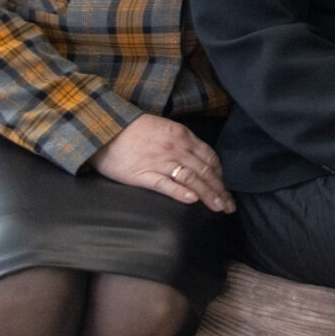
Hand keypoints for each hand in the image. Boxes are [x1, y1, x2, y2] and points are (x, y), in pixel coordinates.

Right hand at [95, 114, 233, 212]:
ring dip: (208, 194)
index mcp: (182, 136)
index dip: (220, 176)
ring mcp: (160, 161)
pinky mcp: (142, 174)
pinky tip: (192, 200)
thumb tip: (198, 159)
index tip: (226, 189)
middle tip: (230, 206)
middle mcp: (175, 148)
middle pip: (205, 171)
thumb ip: (182, 142)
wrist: (105, 129)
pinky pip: (165, 184)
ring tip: (219, 207)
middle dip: (220, 190)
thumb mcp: (165, 128)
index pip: (209, 158)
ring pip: (191, 179)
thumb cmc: (134, 130)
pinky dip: (180, 192)